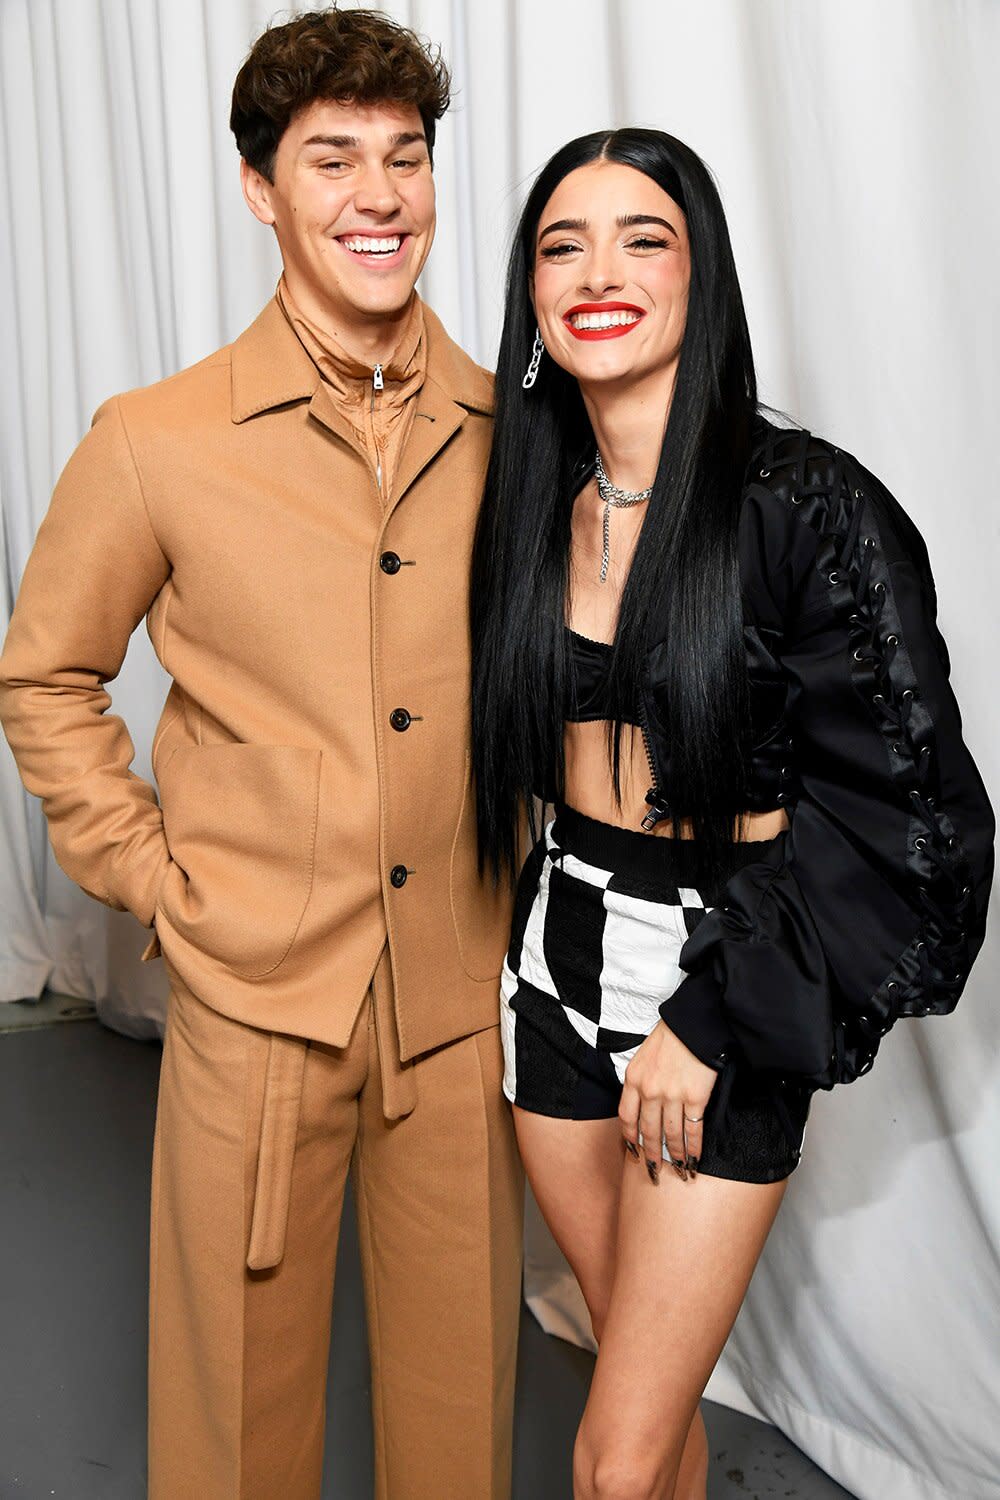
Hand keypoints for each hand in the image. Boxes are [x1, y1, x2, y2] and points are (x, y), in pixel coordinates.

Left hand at [619, 1020, 717, 1181]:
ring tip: (680, 1170)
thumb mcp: (644, 1056)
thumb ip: (640, 1081)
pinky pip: (693, 1129)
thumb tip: (642, 1106)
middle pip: (648, 1132)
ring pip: (671, 1134)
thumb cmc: (671, 1037)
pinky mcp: (695, 1097)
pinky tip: (695, 1158)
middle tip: (655, 1173)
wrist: (695, 1024)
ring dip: (676, 1156)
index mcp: (633, 1079)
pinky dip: (694, 1147)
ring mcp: (672, 1095)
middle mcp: (649, 1090)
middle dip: (652, 1156)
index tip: (634, 1152)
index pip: (627, 1117)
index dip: (630, 1139)